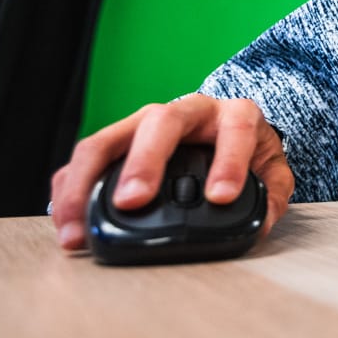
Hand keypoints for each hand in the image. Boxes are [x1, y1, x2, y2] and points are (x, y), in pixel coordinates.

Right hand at [48, 95, 294, 250]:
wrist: (230, 131)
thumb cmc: (249, 151)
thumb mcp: (272, 170)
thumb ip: (271, 194)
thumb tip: (259, 223)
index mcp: (233, 114)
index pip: (235, 128)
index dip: (229, 162)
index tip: (221, 197)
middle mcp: (186, 111)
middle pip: (159, 123)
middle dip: (143, 162)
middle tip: (133, 201)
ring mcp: (145, 122)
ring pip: (107, 139)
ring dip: (87, 182)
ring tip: (79, 227)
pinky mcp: (118, 142)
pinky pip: (86, 159)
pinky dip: (70, 189)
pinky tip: (66, 220)